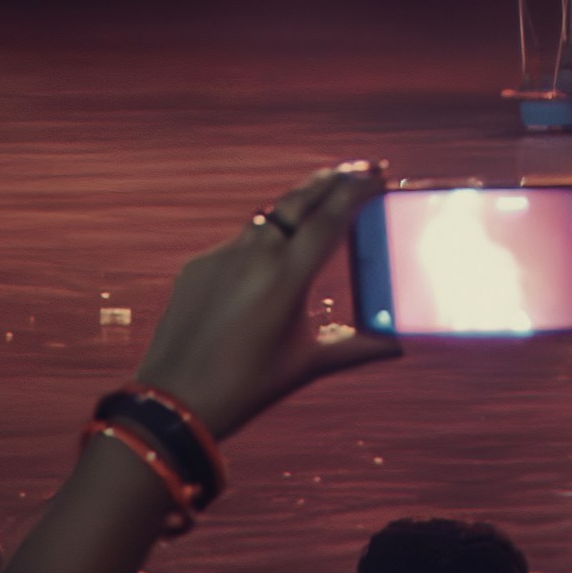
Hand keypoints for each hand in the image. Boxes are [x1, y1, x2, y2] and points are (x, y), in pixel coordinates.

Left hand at [134, 164, 401, 445]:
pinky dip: (262, 241)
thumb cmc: (246, 388)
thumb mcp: (305, 366)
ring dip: (298, 205)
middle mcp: (254, 255)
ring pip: (268, 216)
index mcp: (286, 276)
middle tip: (361, 170)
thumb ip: (355, 348)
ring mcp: (222, 255)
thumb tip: (397, 346)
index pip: (330, 215)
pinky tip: (273, 256)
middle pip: (300, 198)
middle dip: (333, 179)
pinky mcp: (198, 264)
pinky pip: (239, 243)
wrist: (174, 402)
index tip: (379, 175)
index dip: (357, 190)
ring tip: (322, 203)